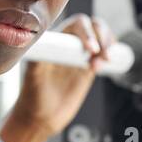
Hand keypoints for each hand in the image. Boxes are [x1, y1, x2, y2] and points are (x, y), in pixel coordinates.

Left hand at [13, 14, 115, 137]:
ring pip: (102, 38)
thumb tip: (41, 42)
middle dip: (103, 37)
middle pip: (94, 27)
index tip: (90, 50)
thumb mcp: (33, 75)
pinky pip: (104, 54)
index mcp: (56, 40)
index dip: (87, 32)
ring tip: (99, 65)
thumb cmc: (32, 95)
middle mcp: (69, 44)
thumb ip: (39, 57)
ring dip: (107, 47)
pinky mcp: (89, 69)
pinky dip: (109, 56)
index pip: (78, 25)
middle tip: (101, 56)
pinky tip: (102, 66)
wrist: (41, 117)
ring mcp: (80, 56)